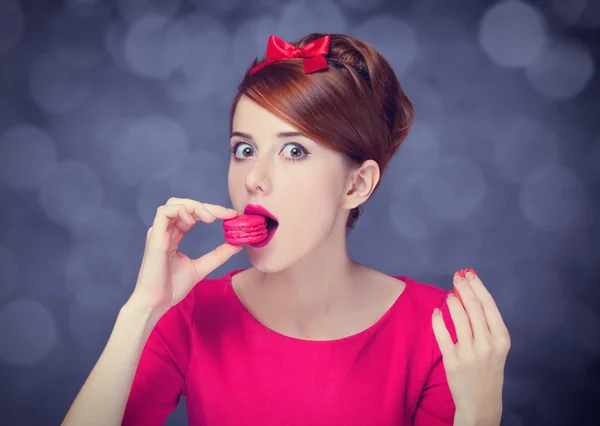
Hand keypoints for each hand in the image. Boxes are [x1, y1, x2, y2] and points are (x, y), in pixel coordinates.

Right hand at [127, 197, 241, 317]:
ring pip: (175, 203)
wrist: (157, 302)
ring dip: (196, 207)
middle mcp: (166, 231)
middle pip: (186, 205)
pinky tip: (192, 223)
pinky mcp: (155, 237)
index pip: (193, 214)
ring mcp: (159, 232)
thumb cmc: (172, 287)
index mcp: (174, 236)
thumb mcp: (202, 267)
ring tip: (211, 219)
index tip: (231, 215)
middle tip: (228, 214)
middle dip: (208, 206)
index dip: (212, 211)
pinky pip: (165, 212)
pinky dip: (182, 212)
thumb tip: (238, 244)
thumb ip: (218, 255)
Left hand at [432, 269, 510, 425]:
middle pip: (474, 307)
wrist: (482, 402)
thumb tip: (472, 293)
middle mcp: (488, 344)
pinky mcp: (453, 361)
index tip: (468, 274)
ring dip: (452, 302)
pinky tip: (436, 312)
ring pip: (458, 318)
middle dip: (464, 288)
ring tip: (449, 295)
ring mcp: (470, 353)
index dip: (478, 286)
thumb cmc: (488, 369)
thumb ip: (486, 324)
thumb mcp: (496, 347)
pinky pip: (442, 334)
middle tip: (456, 277)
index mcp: (501, 338)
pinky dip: (438, 320)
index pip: (489, 305)